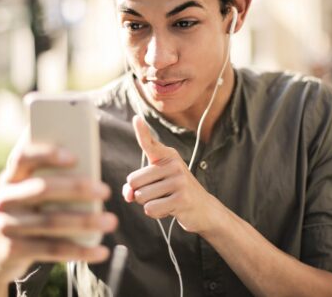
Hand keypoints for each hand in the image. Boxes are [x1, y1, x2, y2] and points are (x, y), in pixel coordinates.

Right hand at [0, 131, 117, 290]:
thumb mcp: (30, 194)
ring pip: (51, 221)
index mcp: (11, 177)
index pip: (23, 157)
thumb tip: (93, 170)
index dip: (47, 154)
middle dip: (77, 188)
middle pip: (43, 188)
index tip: (75, 157)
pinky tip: (101, 251)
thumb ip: (52, 180)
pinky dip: (81, 251)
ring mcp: (6, 225)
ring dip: (85, 221)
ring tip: (111, 221)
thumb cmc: (27, 213)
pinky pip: (52, 250)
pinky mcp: (12, 251)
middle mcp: (5, 199)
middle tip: (106, 191)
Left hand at [122, 116, 222, 233]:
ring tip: (166, 200)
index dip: (142, 131)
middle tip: (160, 193)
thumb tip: (128, 194)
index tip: (136, 118)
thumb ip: (135, 187)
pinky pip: (150, 209)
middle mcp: (174, 164)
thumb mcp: (154, 185)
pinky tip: (170, 209)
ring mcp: (179, 180)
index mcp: (167, 156)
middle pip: (133, 181)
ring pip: (140, 197)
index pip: (149, 143)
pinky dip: (156, 213)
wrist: (203, 209)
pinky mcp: (182, 198)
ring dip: (148, 204)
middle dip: (139, 193)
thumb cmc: (173, 194)